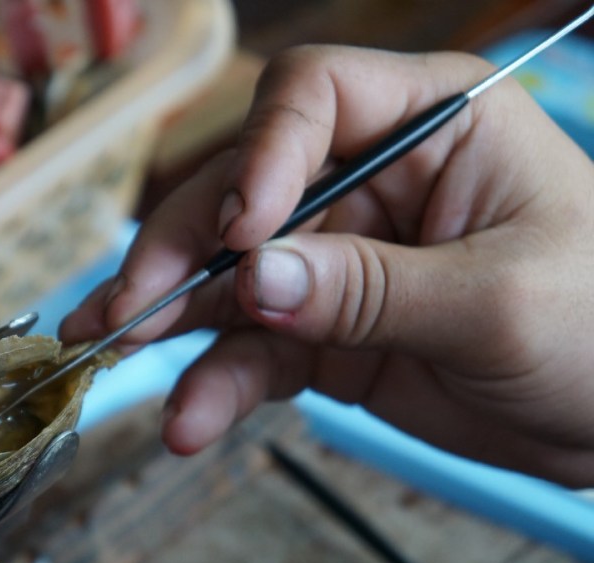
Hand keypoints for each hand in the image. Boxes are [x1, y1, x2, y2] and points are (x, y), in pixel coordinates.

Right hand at [62, 46, 593, 486]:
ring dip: (168, 320)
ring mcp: (338, 261)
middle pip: (243, 192)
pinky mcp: (322, 332)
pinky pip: (251, 350)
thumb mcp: (498, 302)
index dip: (263, 155)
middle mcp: (367, 181)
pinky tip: (187, 420)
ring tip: (107, 355)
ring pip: (227, 278)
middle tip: (129, 308)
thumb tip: (255, 279)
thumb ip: (371, 290)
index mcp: (430, 126)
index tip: (242, 233)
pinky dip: (213, 383)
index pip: (314, 98)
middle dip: (180, 251)